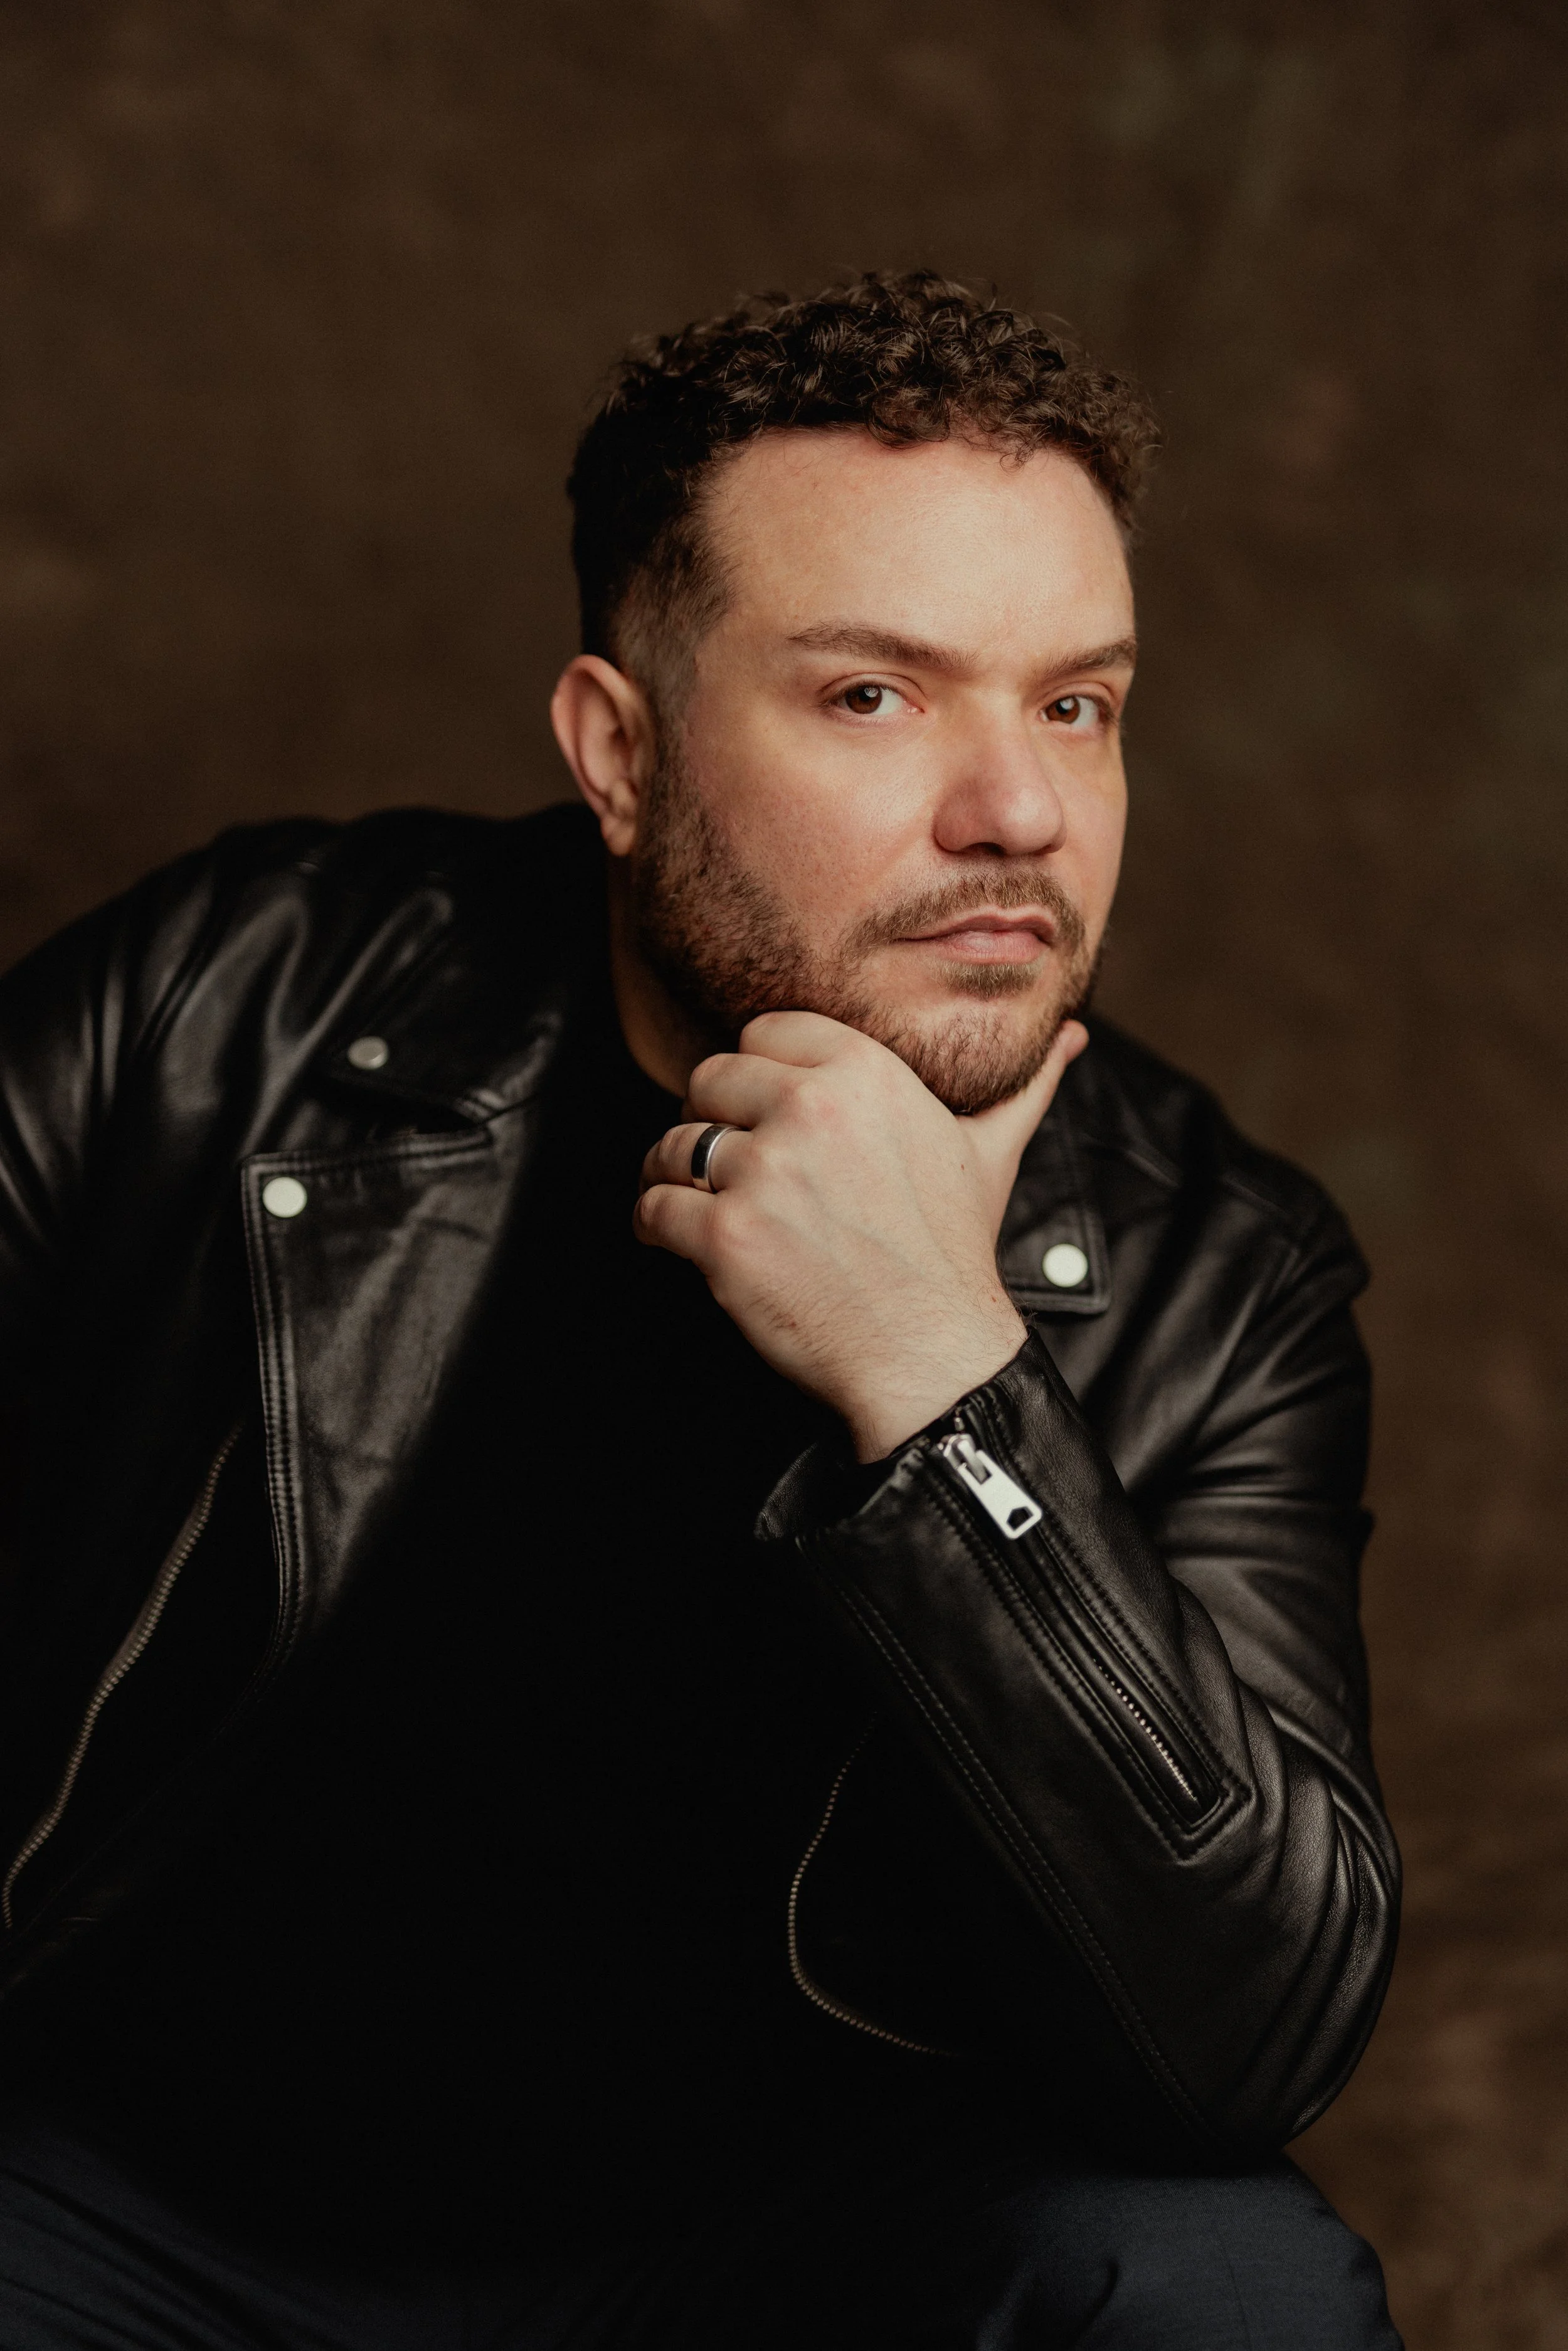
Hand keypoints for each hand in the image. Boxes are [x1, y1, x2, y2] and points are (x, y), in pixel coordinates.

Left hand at [635, 1012, 1088, 1460]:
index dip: (758, 1072)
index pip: (765, 1031)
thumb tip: (1074, 1035)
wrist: (931, 1354)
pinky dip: (653, 1224)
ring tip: (694, 1198)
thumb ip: (1021, 1086)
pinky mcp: (724, 1235)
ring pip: (672, 1142)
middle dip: (711, 1117)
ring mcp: (763, 1172)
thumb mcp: (990, 1153)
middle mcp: (810, 1108)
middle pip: (709, 1078)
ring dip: (673, 1171)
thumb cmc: (952, 1253)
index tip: (766, 1110)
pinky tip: (676, 1238)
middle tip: (730, 1161)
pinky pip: (651, 1207)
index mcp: (866, 1071)